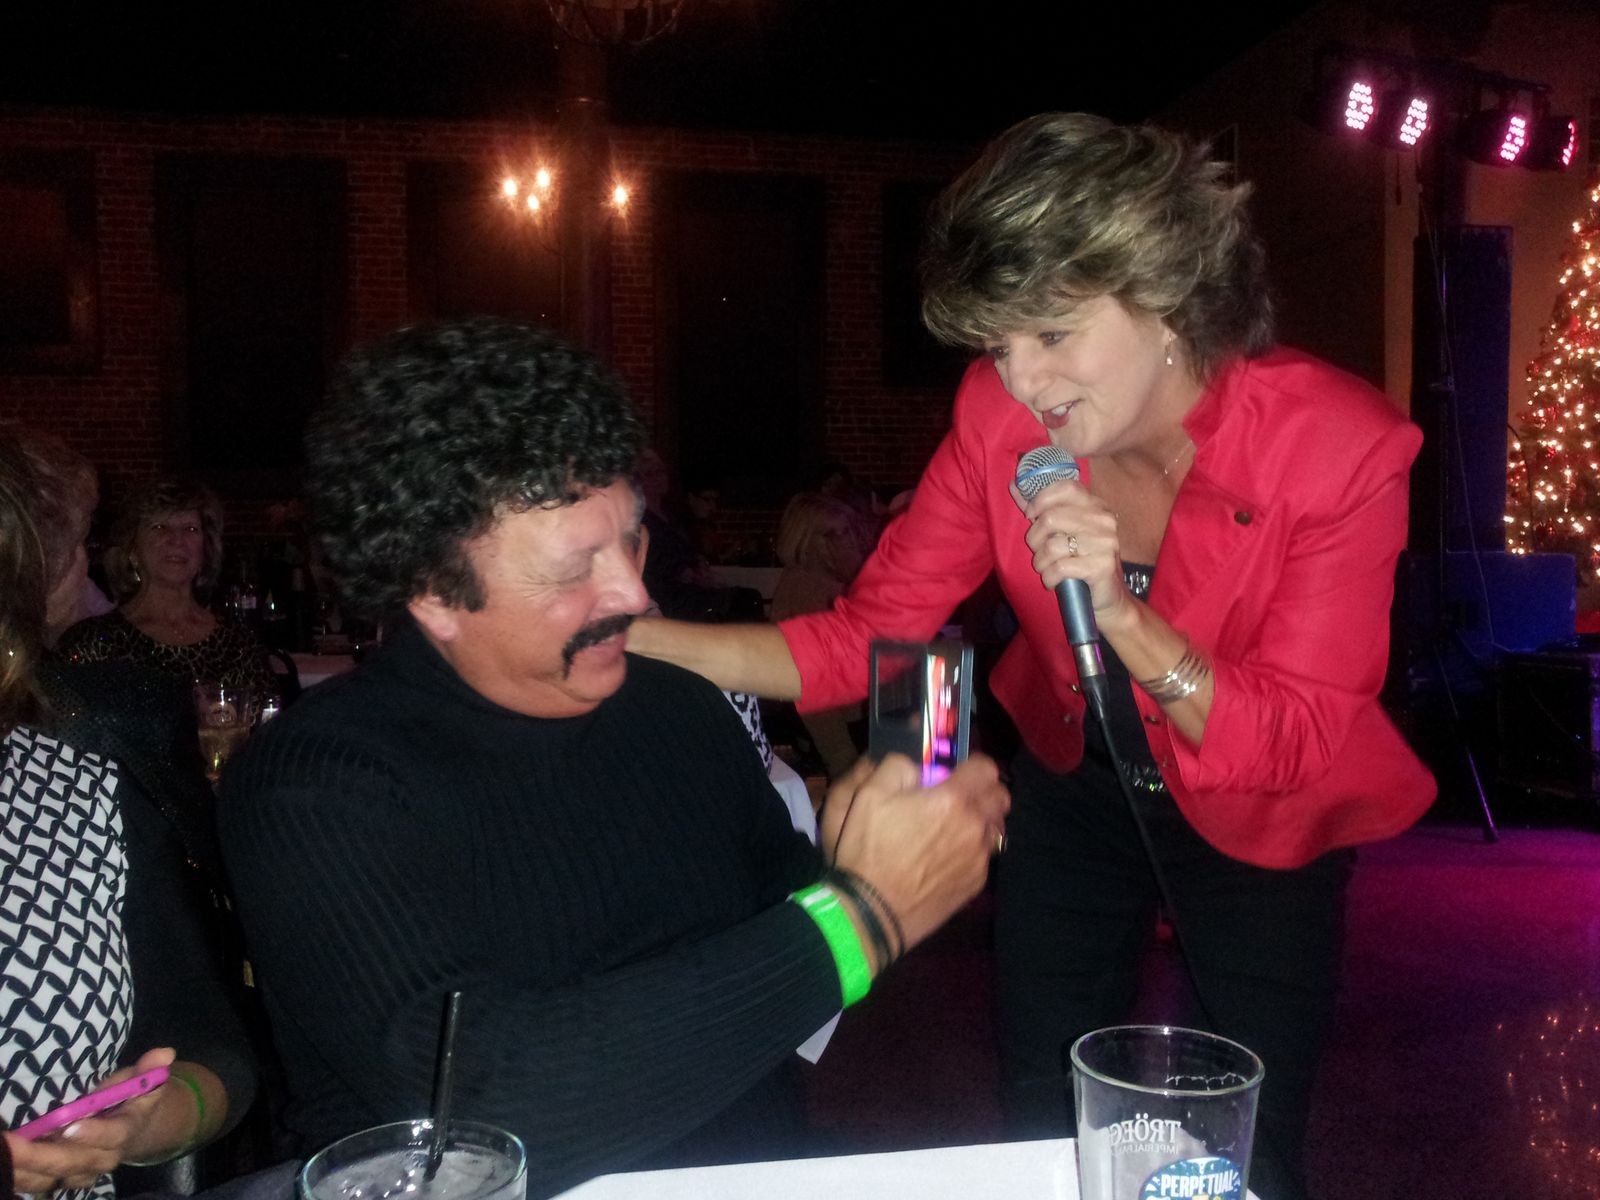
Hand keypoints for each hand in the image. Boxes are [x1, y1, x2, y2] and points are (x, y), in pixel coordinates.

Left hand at [7, 1048, 175, 1192]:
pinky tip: (6, 1162)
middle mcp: (103, 1158)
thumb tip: (165, 1052)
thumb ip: (147, 1069)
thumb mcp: (140, 1081)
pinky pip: (39, 1184)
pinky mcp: (61, 1180)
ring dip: (26, 1169)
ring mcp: (81, 1172)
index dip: (93, 1134)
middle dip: (42, 1155)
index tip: (69, 1126)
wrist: (128, 1134)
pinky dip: (21, 1176)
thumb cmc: (128, 1101)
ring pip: (52, 1177)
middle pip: (73, 1162)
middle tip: (14, 1142)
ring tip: (6, 1152)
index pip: (112, 1136)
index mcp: (125, 1131)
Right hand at [823, 754, 1008, 953]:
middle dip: (983, 791)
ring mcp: (980, 859)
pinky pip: (986, 857)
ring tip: (952, 829)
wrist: (872, 913)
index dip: (971, 765)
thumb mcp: (868, 796)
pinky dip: (973, 851)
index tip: (954, 772)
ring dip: (980, 822)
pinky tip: (947, 858)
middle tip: (956, 798)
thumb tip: (916, 764)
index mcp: (953, 800)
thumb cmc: (868, 852)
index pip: (987, 768)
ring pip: (996, 828)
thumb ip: (897, 767)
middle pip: (1001, 797)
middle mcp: (976, 827)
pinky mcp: (976, 885)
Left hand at [1010, 475, 1131, 631]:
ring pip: (1052, 545)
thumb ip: (1041, 510)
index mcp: (1096, 506)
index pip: (1066, 487)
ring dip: (1040, 563)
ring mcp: (1106, 543)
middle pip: (1051, 518)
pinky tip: (1053, 581)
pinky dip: (1049, 577)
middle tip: (1039, 552)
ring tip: (1046, 569)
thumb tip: (1014, 486)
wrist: (1110, 598)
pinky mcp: (1102, 566)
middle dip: (1034, 539)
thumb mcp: (1064, 533)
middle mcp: (1104, 520)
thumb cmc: (1082, 563)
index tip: (1031, 516)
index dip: (1041, 499)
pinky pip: (1060, 567)